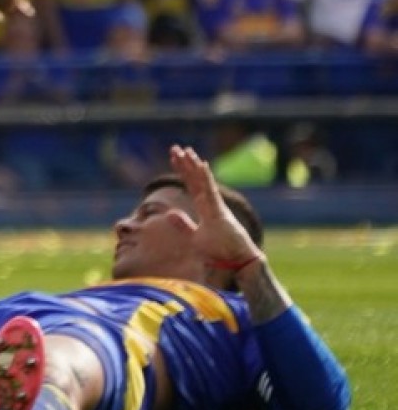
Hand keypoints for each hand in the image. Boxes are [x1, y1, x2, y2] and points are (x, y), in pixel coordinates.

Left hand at [168, 144, 263, 267]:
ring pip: (203, 181)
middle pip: (195, 179)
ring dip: (194, 166)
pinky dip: (205, 178)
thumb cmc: (220, 251)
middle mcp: (211, 203)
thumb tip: (169, 213)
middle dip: (185, 164)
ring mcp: (216, 205)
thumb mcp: (195, 237)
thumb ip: (184, 225)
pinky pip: (211, 191)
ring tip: (186, 151)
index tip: (175, 157)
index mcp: (205, 207)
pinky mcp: (220, 211)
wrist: (239, 262)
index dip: (183, 171)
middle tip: (175, 148)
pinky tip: (200, 164)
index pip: (191, 184)